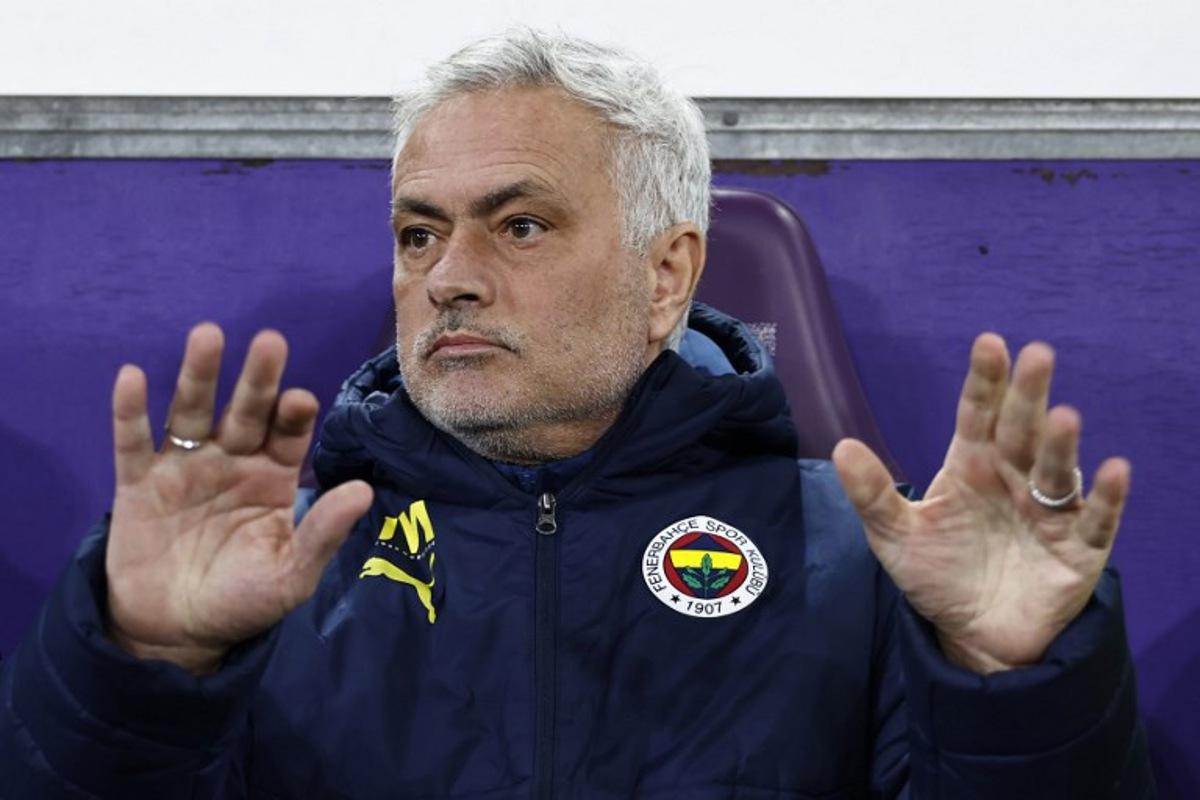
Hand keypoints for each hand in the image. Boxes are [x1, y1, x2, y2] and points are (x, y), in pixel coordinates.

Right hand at [105, 324, 372, 673]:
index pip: (288, 435)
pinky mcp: (138, 483)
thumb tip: (365, 490)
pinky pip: (132, 441)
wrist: (176, 632)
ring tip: (208, 336)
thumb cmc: (244, 601)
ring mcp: (184, 467)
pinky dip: (130, 411)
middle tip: (270, 341)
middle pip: (246, 411)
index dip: (293, 415)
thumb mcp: (291, 576)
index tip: (300, 399)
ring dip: (198, 375)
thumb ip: (323, 534)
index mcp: (274, 477)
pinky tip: (131, 376)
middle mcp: (232, 460)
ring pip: (192, 412)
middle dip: (257, 379)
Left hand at [832, 334, 1129, 673]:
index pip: (977, 415)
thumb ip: (872, 495)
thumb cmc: (937, 574)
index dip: (984, 381)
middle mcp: (1013, 477)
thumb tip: (842, 447)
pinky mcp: (1079, 547)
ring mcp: (1048, 510)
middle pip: (1021, 430)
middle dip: (1028, 394)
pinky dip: (1106, 497)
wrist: (974, 636)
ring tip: (1063, 417)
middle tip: (1037, 355)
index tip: (989, 344)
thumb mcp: (895, 537)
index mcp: (971, 465)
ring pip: (1055, 469)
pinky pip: (1097, 519)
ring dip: (1060, 443)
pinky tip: (1113, 470)